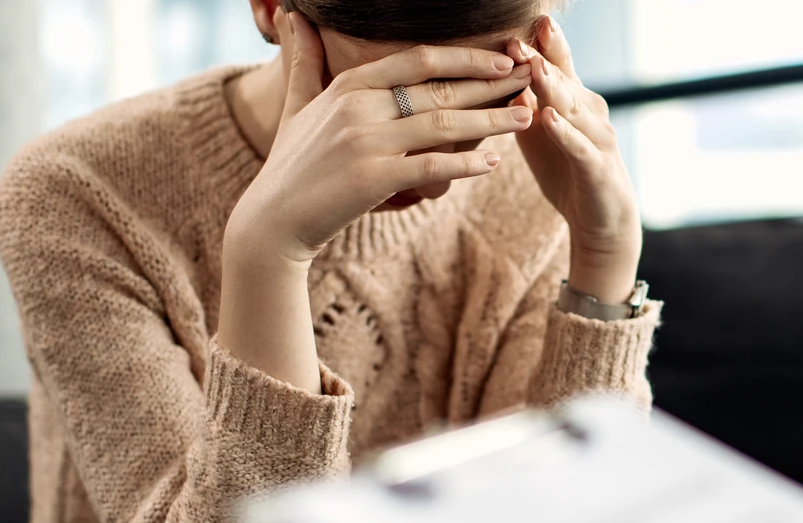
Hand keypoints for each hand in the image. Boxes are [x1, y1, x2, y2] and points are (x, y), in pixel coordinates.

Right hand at [227, 8, 535, 265]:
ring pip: (444, 123)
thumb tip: (294, 16)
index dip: (465, 57)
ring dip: (491, 119)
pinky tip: (493, 162)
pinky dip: (466, 163)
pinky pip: (432, 166)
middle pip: (440, 87)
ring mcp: (366, 142)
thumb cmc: (290, 165)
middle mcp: (359, 107)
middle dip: (491, 83)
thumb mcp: (296, 106)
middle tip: (530, 79)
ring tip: (527, 116)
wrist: (272, 222)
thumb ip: (304, 61)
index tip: (501, 57)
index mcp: (350, 86)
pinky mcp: (374, 180)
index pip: (418, 59)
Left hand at [509, 17, 641, 303]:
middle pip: (563, 80)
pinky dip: (564, 133)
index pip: (557, 64)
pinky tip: (548, 119)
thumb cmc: (566, 170)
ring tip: (533, 67)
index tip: (525, 20)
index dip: (542, 43)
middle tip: (518, 36)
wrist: (601, 219)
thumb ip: (523, 104)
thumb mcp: (539, 133)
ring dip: (553, 88)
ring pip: (572, 109)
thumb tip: (496, 75)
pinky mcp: (597, 169)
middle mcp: (589, 112)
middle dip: (541, 57)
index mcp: (573, 100)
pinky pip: (579, 147)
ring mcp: (597, 138)